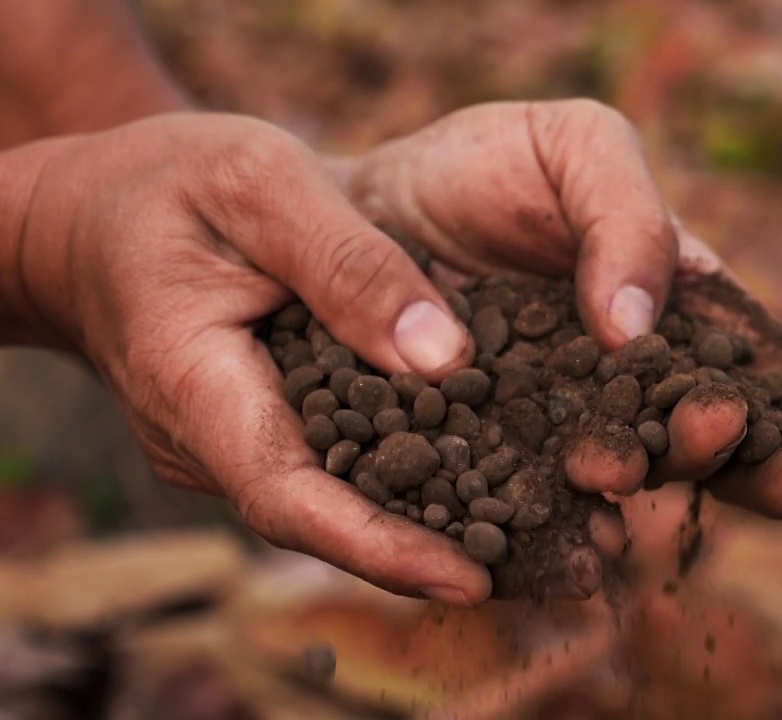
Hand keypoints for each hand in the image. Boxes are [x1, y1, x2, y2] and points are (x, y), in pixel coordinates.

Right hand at [15, 112, 498, 603]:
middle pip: (328, 518)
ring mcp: (234, 444)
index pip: (285, 495)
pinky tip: (496, 471)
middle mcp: (211, 441)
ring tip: (544, 533)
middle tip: (549, 563)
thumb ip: (345, 262)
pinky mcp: (264, 430)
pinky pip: (339, 464)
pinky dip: (412, 470)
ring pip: (339, 499)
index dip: (377, 546)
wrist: (98, 213)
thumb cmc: (169, 184)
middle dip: (433, 550)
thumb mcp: (258, 182)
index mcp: (195, 384)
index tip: (467, 578)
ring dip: (434, 518)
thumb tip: (444, 354)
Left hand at [339, 100, 781, 515]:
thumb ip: (629, 220)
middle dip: (763, 465)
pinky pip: (527, 494)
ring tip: (669, 474)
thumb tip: (637, 331)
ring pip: (629, 466)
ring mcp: (557, 423)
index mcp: (673, 308)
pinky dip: (558, 522)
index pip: (767, 371)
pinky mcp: (480, 452)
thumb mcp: (576, 149)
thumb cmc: (484, 168)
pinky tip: (583, 547)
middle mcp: (627, 382)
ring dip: (658, 479)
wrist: (357, 200)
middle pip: (714, 435)